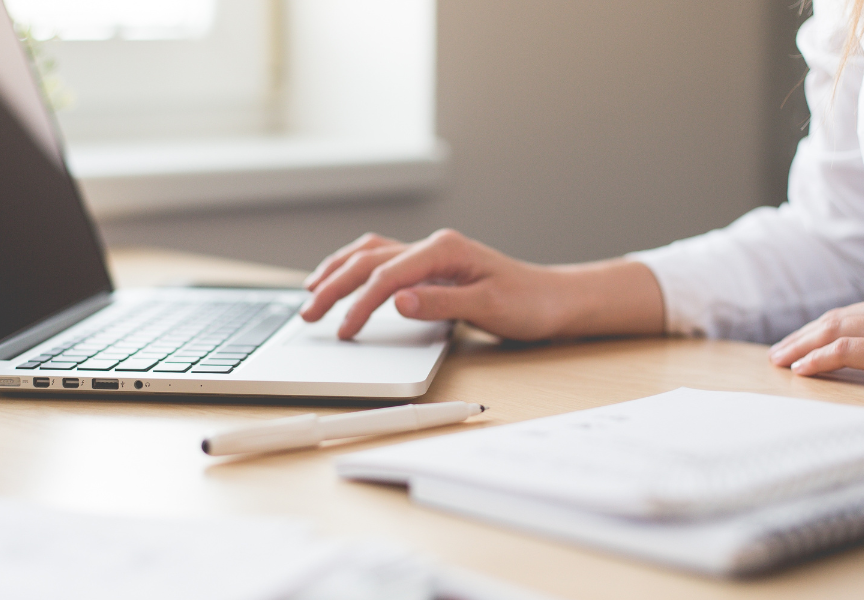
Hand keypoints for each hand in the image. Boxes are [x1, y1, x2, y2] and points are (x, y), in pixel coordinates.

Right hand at [299, 229, 664, 340]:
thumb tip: (396, 301)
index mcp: (444, 251)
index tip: (344, 331)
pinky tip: (343, 280)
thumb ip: (441, 304)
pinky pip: (382, 260)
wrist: (555, 300)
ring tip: (310, 292)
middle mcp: (433, 246)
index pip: (387, 276)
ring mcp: (430, 255)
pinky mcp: (431, 267)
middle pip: (369, 260)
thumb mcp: (489, 308)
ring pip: (370, 254)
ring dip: (337, 271)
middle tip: (308, 315)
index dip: (360, 304)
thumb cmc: (529, 304)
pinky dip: (356, 269)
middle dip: (333, 286)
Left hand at [769, 282, 863, 389]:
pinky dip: (817, 359)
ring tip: (779, 359)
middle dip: (804, 335)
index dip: (824, 326)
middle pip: (839, 318)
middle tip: (780, 349)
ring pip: (835, 329)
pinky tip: (800, 368)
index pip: (857, 311)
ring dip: (801, 345)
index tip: (804, 337)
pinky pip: (845, 351)